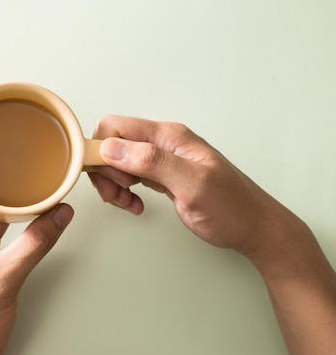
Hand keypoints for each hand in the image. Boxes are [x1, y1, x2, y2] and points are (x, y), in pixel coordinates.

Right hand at [89, 115, 277, 255]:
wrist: (254, 227)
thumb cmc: (232, 208)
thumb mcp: (192, 185)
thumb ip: (151, 162)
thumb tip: (111, 147)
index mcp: (168, 136)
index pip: (115, 127)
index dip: (100, 150)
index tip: (104, 178)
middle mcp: (163, 142)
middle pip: (112, 144)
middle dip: (105, 171)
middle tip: (117, 195)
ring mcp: (163, 158)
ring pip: (118, 161)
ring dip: (113, 183)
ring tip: (126, 202)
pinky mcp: (163, 174)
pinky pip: (131, 175)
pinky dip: (125, 190)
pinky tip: (135, 203)